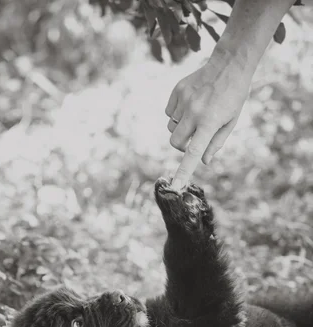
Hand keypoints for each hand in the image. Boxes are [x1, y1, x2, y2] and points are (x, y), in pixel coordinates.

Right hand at [166, 53, 251, 188]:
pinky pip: (169, 112)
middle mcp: (193, 112)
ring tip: (197, 113)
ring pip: (172, 127)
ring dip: (181, 127)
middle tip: (194, 137)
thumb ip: (215, 143)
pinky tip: (191, 103)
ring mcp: (184, 100)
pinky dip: (177, 113)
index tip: (175, 187)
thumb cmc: (233, 97)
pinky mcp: (177, 91)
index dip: (184, 172)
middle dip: (181, 145)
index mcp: (209, 123)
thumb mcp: (231, 122)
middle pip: (175, 142)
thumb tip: (204, 161)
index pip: (193, 153)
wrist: (229, 64)